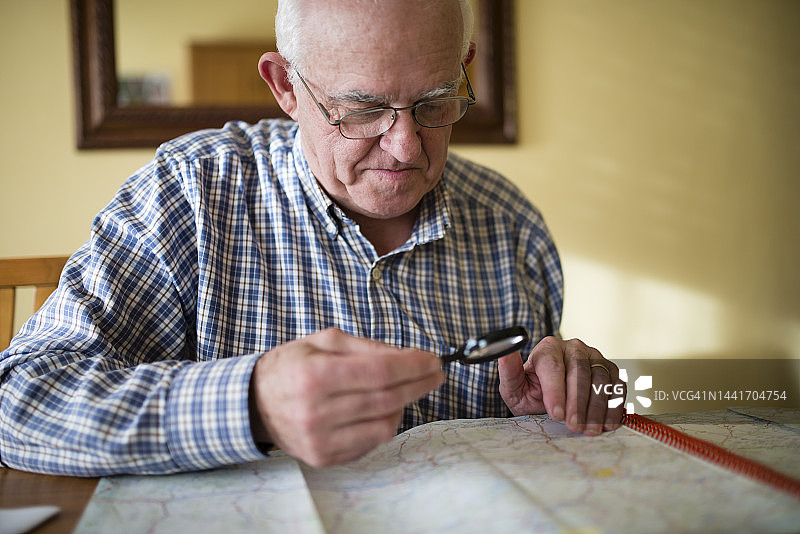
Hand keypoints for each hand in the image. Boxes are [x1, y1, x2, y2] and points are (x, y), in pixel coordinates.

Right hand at [249, 328, 443, 466]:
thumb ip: (367, 346)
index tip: (433, 360)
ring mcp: (320, 440)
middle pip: (387, 399)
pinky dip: (384, 423)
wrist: (254, 403)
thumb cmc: (292, 366)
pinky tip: (381, 408)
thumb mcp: (324, 341)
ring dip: (402, 405)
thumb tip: (409, 357)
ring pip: (385, 425)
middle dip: (418, 384)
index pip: (380, 372)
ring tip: (401, 389)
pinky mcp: (324, 457)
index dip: (413, 366)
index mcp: (315, 376)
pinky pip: (371, 442)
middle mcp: (316, 412)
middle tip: (434, 374)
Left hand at [497, 336, 623, 434]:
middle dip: (577, 403)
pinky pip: (617, 387)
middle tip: (574, 426)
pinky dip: (614, 407)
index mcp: (548, 348)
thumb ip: (508, 371)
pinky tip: (607, 424)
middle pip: (579, 372)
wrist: (550, 397)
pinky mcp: (610, 370)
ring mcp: (594, 357)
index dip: (556, 391)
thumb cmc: (531, 391)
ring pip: (600, 379)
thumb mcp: (514, 386)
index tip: (556, 414)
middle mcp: (573, 347)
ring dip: (596, 408)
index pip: (553, 366)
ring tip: (590, 429)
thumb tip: (503, 351)